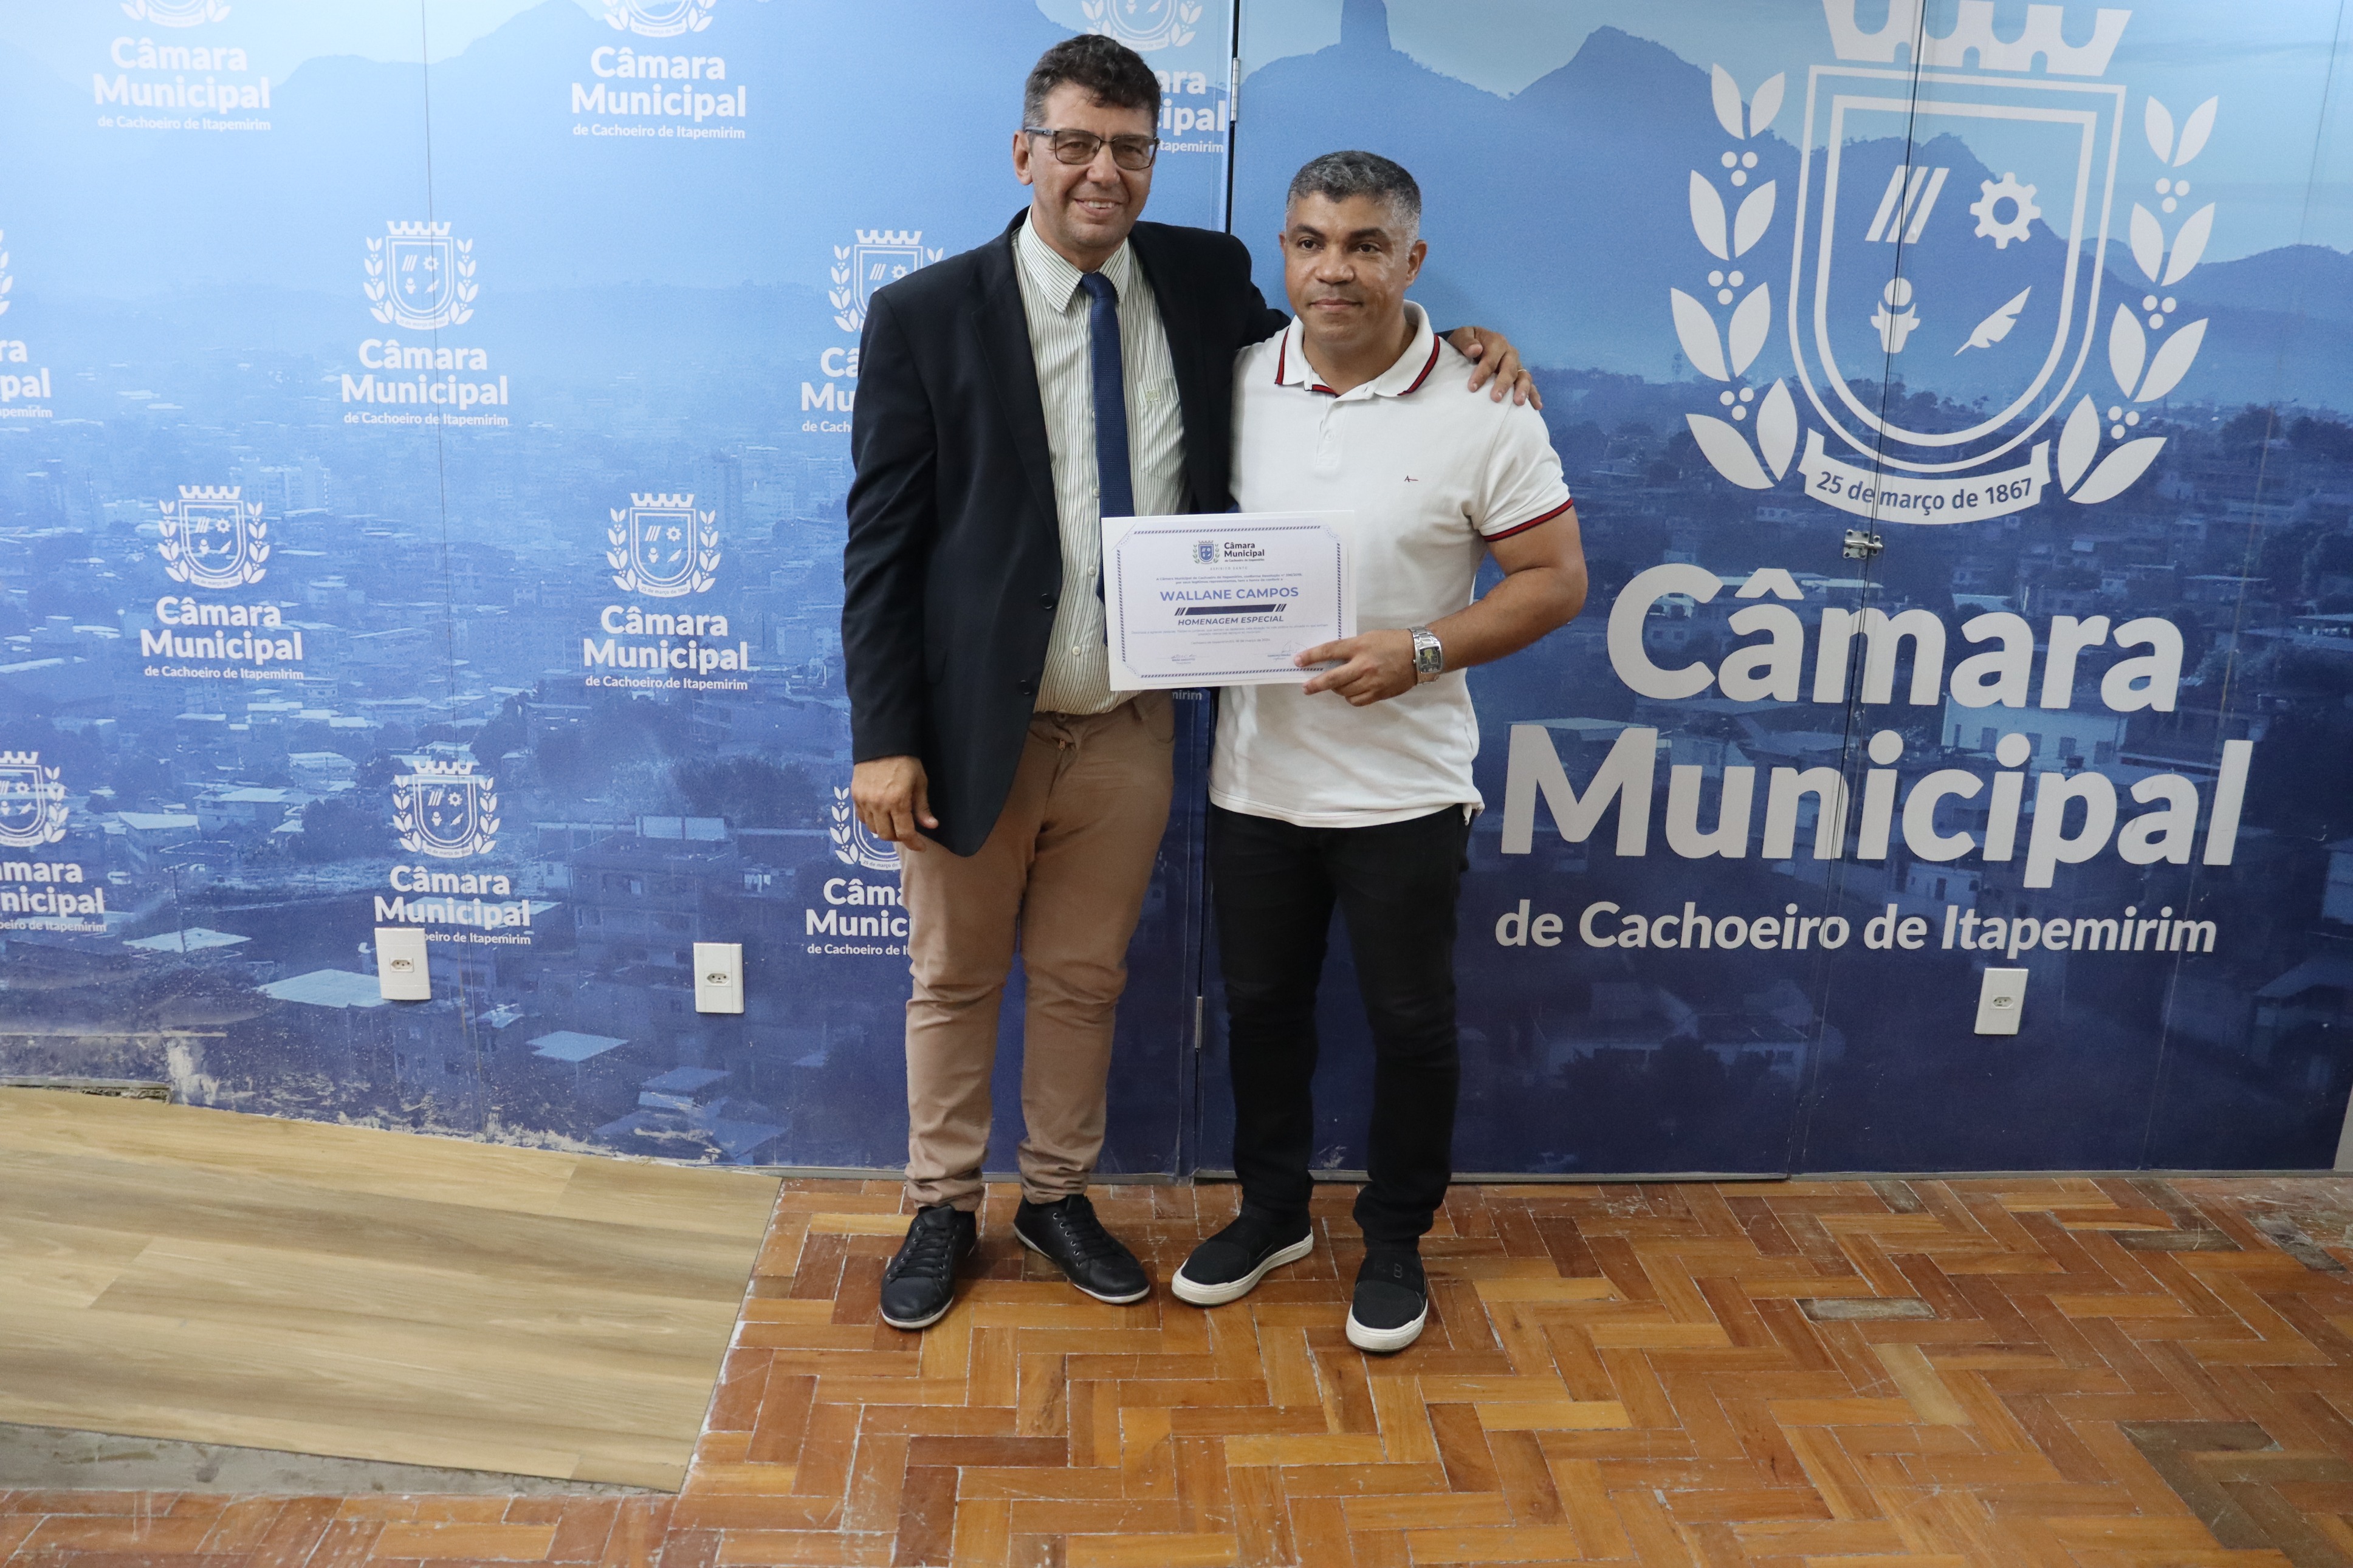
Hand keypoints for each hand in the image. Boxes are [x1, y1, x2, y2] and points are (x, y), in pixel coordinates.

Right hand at [851, 755, 935, 850]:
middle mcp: (879, 805)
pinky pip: (862, 818)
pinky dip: (872, 822)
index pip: (904, 833)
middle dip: (899, 837)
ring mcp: (864, 801)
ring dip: (885, 830)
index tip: (920, 846)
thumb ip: (922, 807)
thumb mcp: (920, 782)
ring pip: (873, 829)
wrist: (881, 742)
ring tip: (893, 822)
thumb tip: (931, 826)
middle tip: (907, 831)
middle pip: (887, 835)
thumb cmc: (906, 761)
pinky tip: (880, 816)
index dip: (914, 843)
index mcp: (898, 801)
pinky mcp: (855, 796)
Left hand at [1297, 629, 1417, 705]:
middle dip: (1315, 684)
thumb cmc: (1393, 642)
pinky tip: (1351, 691)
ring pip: (1343, 691)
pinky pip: (1356, 700)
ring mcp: (1371, 682)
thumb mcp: (1369, 638)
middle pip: (1332, 678)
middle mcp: (1363, 665)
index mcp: (1360, 647)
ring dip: (1335, 689)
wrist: (1419, 655)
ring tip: (1336, 684)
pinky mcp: (1378, 693)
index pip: (1330, 651)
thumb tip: (1331, 658)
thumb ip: (1351, 648)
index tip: (1298, 661)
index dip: (1311, 657)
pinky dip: (1349, 696)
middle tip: (1305, 687)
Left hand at [1448, 326, 1541, 407]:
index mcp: (1497, 342)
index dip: (1482, 373)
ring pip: (1523, 376)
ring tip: (1519, 403)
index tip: (1472, 388)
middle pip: (1509, 369)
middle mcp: (1510, 353)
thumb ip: (1466, 342)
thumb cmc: (1467, 342)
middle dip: (1503, 384)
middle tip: (1495, 398)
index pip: (1490, 359)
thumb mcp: (1462, 336)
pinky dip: (1534, 394)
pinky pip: (1530, 384)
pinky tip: (1537, 406)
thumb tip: (1475, 349)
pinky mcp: (1520, 374)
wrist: (1473, 344)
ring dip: (1522, 389)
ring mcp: (1517, 364)